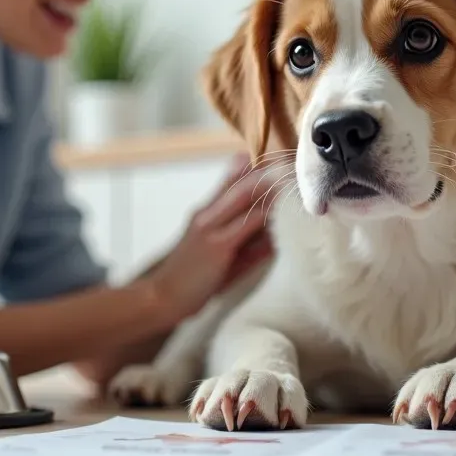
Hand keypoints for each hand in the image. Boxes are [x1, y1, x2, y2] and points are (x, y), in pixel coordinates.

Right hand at [148, 154, 278, 321]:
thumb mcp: (218, 254)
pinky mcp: (218, 245)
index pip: (232, 181)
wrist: (163, 296)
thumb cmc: (193, 278)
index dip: (255, 168)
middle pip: (241, 183)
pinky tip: (281, 208)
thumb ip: (244, 243)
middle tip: (291, 162)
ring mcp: (211, 227)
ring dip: (270, 185)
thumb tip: (274, 241)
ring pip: (244, 196)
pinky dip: (264, 212)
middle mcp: (207, 213)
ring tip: (293, 177)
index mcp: (206, 211)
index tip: (278, 160)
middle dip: (267, 171)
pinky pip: (246, 222)